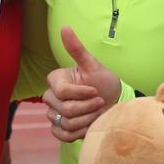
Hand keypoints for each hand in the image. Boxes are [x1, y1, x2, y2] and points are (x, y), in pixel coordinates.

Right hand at [42, 25, 116, 142]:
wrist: (113, 101)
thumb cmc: (103, 81)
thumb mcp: (93, 64)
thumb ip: (77, 48)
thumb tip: (65, 27)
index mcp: (55, 79)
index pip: (63, 92)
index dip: (83, 93)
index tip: (97, 90)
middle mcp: (50, 96)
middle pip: (65, 109)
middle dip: (88, 107)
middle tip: (101, 102)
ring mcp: (53, 114)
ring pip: (66, 123)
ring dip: (88, 119)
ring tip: (98, 112)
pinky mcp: (58, 129)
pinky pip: (62, 135)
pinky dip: (79, 132)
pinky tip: (89, 124)